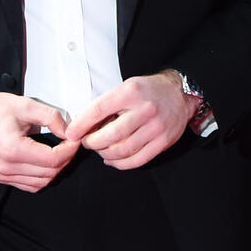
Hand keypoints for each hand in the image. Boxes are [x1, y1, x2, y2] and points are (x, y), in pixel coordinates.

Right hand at [0, 86, 78, 191]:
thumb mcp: (26, 105)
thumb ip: (51, 117)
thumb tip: (67, 131)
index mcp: (13, 149)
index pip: (53, 160)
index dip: (69, 150)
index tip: (74, 140)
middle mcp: (7, 166)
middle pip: (49, 174)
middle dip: (65, 159)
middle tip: (70, 144)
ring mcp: (3, 174)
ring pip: (40, 183)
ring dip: (55, 170)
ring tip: (60, 152)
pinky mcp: (1, 176)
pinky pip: (28, 185)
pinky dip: (42, 177)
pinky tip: (46, 162)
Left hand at [65, 71, 195, 169]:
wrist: (179, 94)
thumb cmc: (148, 91)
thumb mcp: (126, 87)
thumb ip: (107, 104)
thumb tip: (82, 125)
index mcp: (131, 92)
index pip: (98, 110)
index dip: (81, 125)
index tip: (71, 133)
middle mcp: (145, 109)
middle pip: (110, 135)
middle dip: (92, 142)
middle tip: (87, 142)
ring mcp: (155, 127)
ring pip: (122, 150)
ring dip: (104, 154)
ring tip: (100, 150)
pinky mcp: (163, 142)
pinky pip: (137, 160)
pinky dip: (120, 164)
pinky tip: (112, 159)